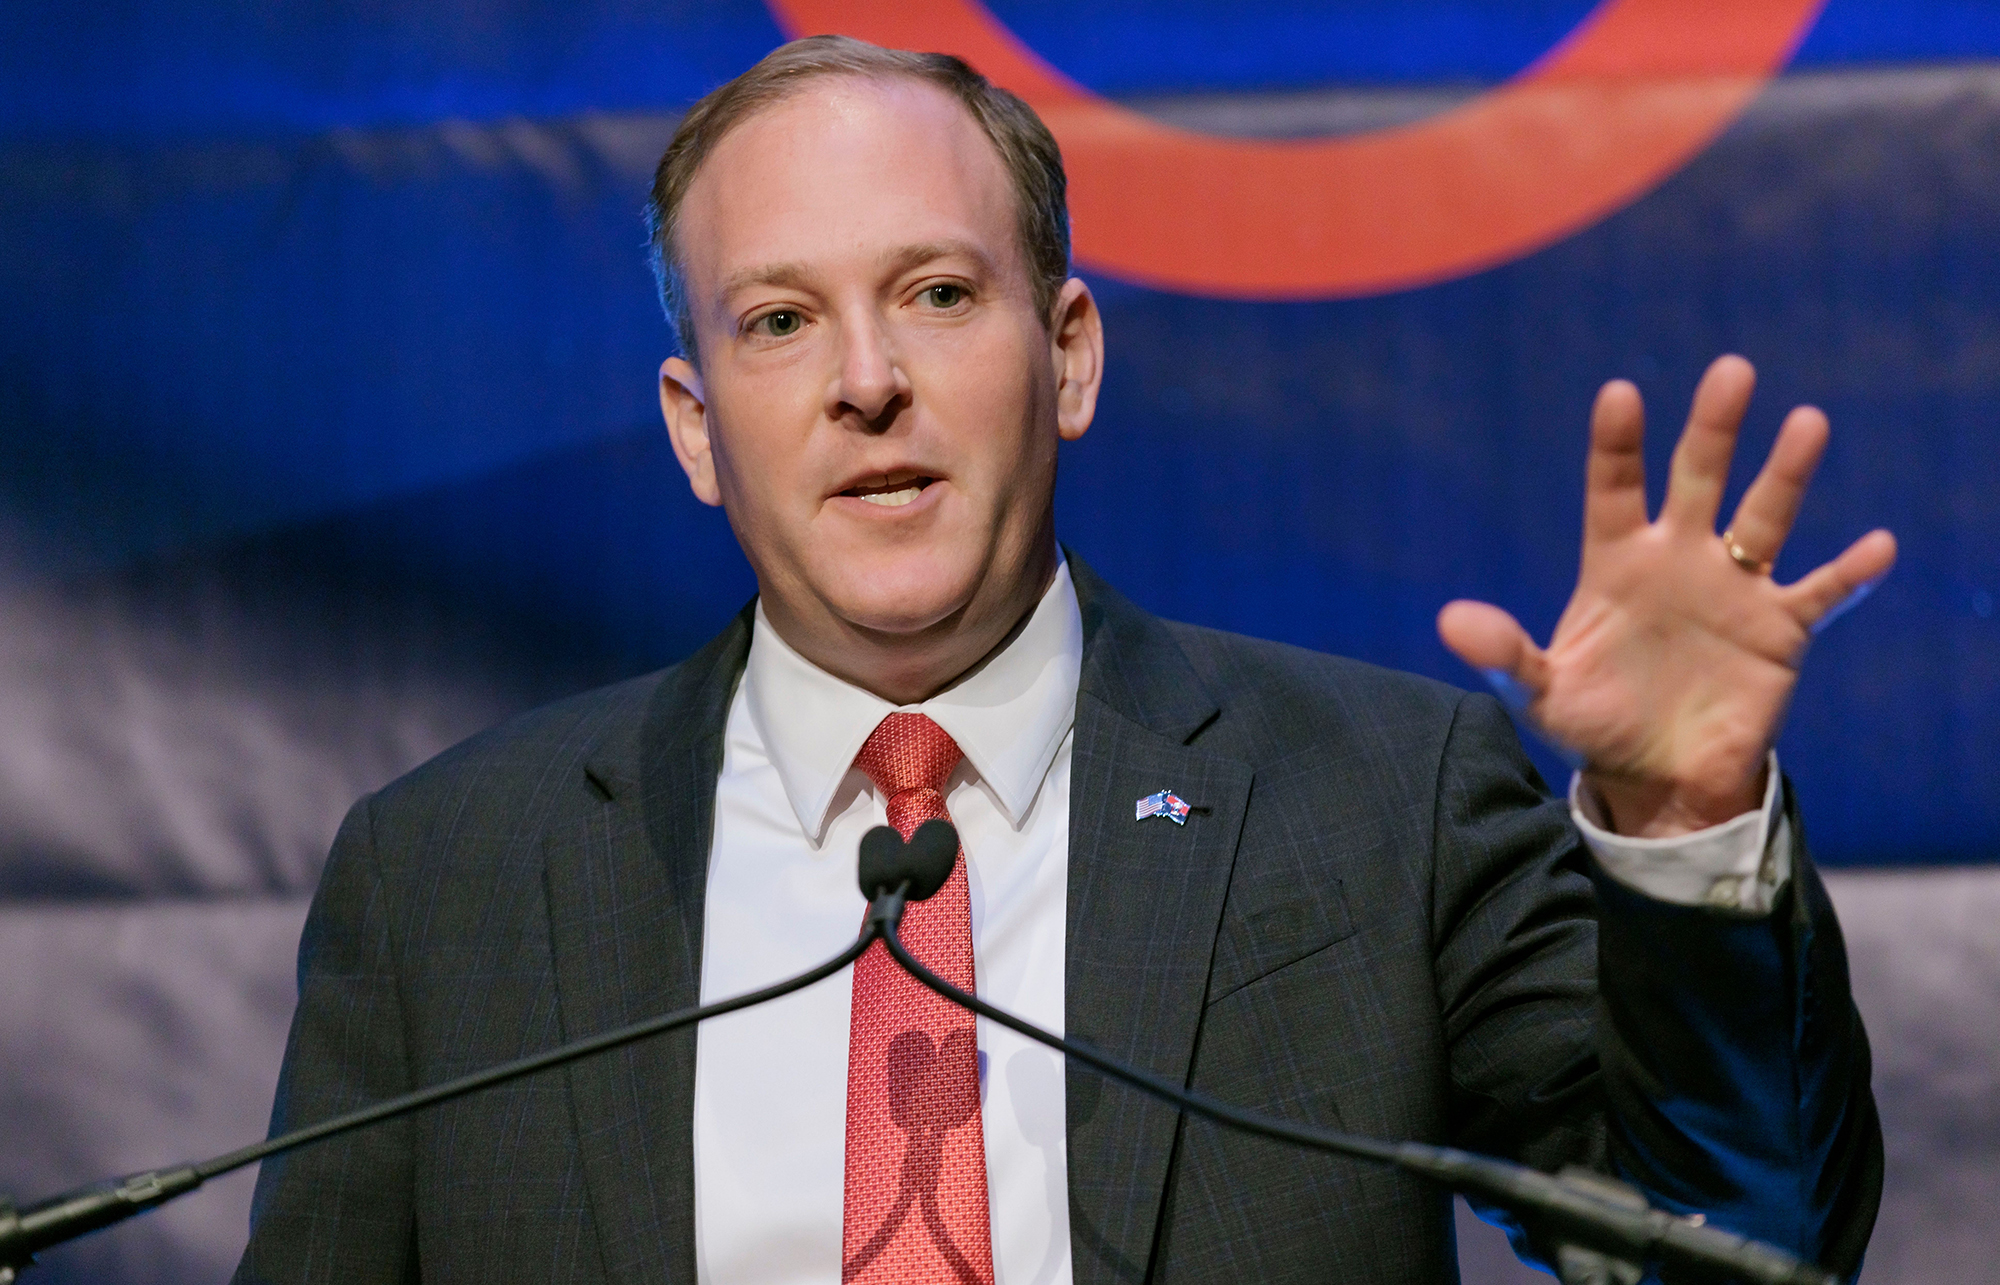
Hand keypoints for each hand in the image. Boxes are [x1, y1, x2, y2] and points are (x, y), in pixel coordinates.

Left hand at [1437, 355, 1896, 836]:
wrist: (1658, 778)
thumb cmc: (1594, 724)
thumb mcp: (1540, 694)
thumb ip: (1503, 655)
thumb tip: (1450, 620)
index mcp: (1617, 562)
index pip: (1615, 489)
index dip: (1617, 445)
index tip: (1620, 394)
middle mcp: (1679, 559)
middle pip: (1697, 479)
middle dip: (1713, 428)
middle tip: (1731, 372)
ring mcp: (1735, 588)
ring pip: (1766, 517)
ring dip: (1786, 473)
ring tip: (1806, 422)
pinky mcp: (1781, 630)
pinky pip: (1821, 593)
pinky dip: (1850, 573)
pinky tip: (1878, 545)